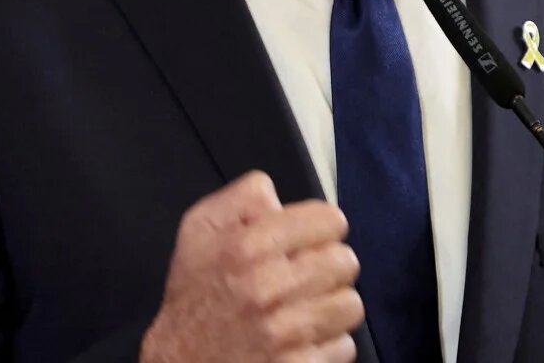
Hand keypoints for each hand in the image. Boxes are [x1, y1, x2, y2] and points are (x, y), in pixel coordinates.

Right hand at [140, 171, 362, 362]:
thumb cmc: (194, 296)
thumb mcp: (198, 229)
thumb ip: (243, 197)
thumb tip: (282, 199)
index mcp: (247, 246)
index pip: (329, 221)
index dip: (323, 228)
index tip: (313, 240)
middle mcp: (267, 287)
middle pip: (345, 262)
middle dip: (330, 267)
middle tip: (309, 277)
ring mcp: (284, 332)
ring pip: (350, 304)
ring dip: (333, 306)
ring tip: (307, 308)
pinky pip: (343, 346)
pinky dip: (327, 344)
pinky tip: (302, 340)